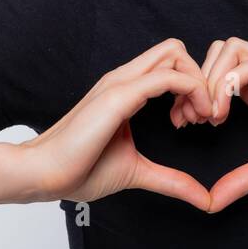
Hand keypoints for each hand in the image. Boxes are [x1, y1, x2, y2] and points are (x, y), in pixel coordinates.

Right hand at [20, 39, 216, 208]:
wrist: (44, 174)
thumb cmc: (79, 170)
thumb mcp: (137, 172)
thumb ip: (171, 180)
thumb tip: (204, 199)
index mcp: (124, 90)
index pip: (169, 64)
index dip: (192, 87)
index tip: (197, 121)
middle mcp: (123, 78)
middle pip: (175, 49)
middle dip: (201, 76)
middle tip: (204, 115)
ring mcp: (120, 83)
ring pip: (175, 53)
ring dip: (199, 82)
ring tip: (199, 118)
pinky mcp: (119, 96)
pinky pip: (168, 77)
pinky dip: (192, 91)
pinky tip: (191, 120)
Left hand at [190, 37, 247, 211]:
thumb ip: (240, 180)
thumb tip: (209, 201)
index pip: (217, 68)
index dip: (194, 91)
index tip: (186, 124)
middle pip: (219, 50)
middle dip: (196, 80)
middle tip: (192, 118)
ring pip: (231, 49)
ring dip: (210, 79)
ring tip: (210, 117)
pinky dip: (228, 84)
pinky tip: (224, 114)